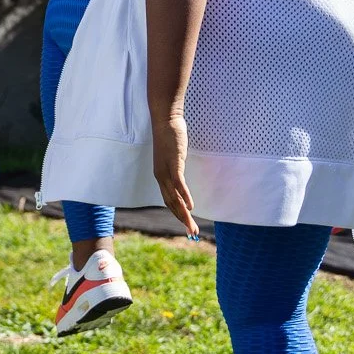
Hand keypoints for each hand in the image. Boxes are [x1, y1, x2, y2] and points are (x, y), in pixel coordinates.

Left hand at [152, 111, 199, 237]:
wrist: (165, 120)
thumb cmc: (170, 137)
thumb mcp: (173, 157)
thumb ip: (176, 168)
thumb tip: (182, 177)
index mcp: (161, 177)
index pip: (169, 201)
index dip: (178, 214)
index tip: (186, 225)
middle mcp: (161, 177)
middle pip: (172, 204)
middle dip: (182, 220)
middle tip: (192, 233)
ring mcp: (166, 170)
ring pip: (175, 198)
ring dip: (184, 213)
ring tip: (191, 226)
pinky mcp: (173, 163)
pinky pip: (179, 183)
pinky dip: (185, 196)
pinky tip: (191, 206)